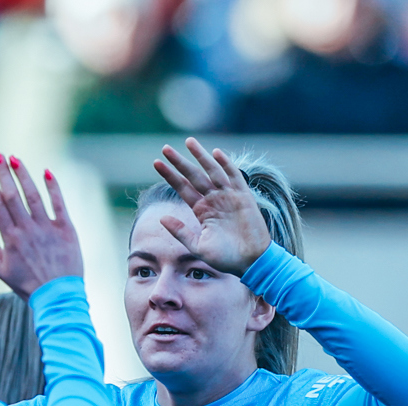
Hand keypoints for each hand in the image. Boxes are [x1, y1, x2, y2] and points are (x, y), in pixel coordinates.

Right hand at [0, 151, 83, 297]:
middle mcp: (28, 229)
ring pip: (34, 195)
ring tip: (14, 158)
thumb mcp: (2, 270)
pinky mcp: (66, 229)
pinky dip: (53, 187)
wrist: (58, 297)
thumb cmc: (28, 285)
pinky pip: (59, 203)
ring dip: (23, 174)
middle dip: (3, 172)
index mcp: (10, 238)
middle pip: (12, 194)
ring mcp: (48, 227)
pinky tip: (47, 172)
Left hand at [150, 137, 270, 275]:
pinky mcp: (243, 196)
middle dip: (180, 162)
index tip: (156, 162)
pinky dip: (226, 165)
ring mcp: (228, 196)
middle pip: (193, 175)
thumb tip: (162, 218)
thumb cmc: (225, 257)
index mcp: (201, 210)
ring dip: (201, 156)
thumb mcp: (198, 246)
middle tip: (165, 148)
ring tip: (188, 141)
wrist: (251, 262)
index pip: (182, 187)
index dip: (170, 175)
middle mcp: (213, 199)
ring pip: (212, 171)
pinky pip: (234, 177)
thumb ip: (180, 232)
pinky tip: (216, 153)